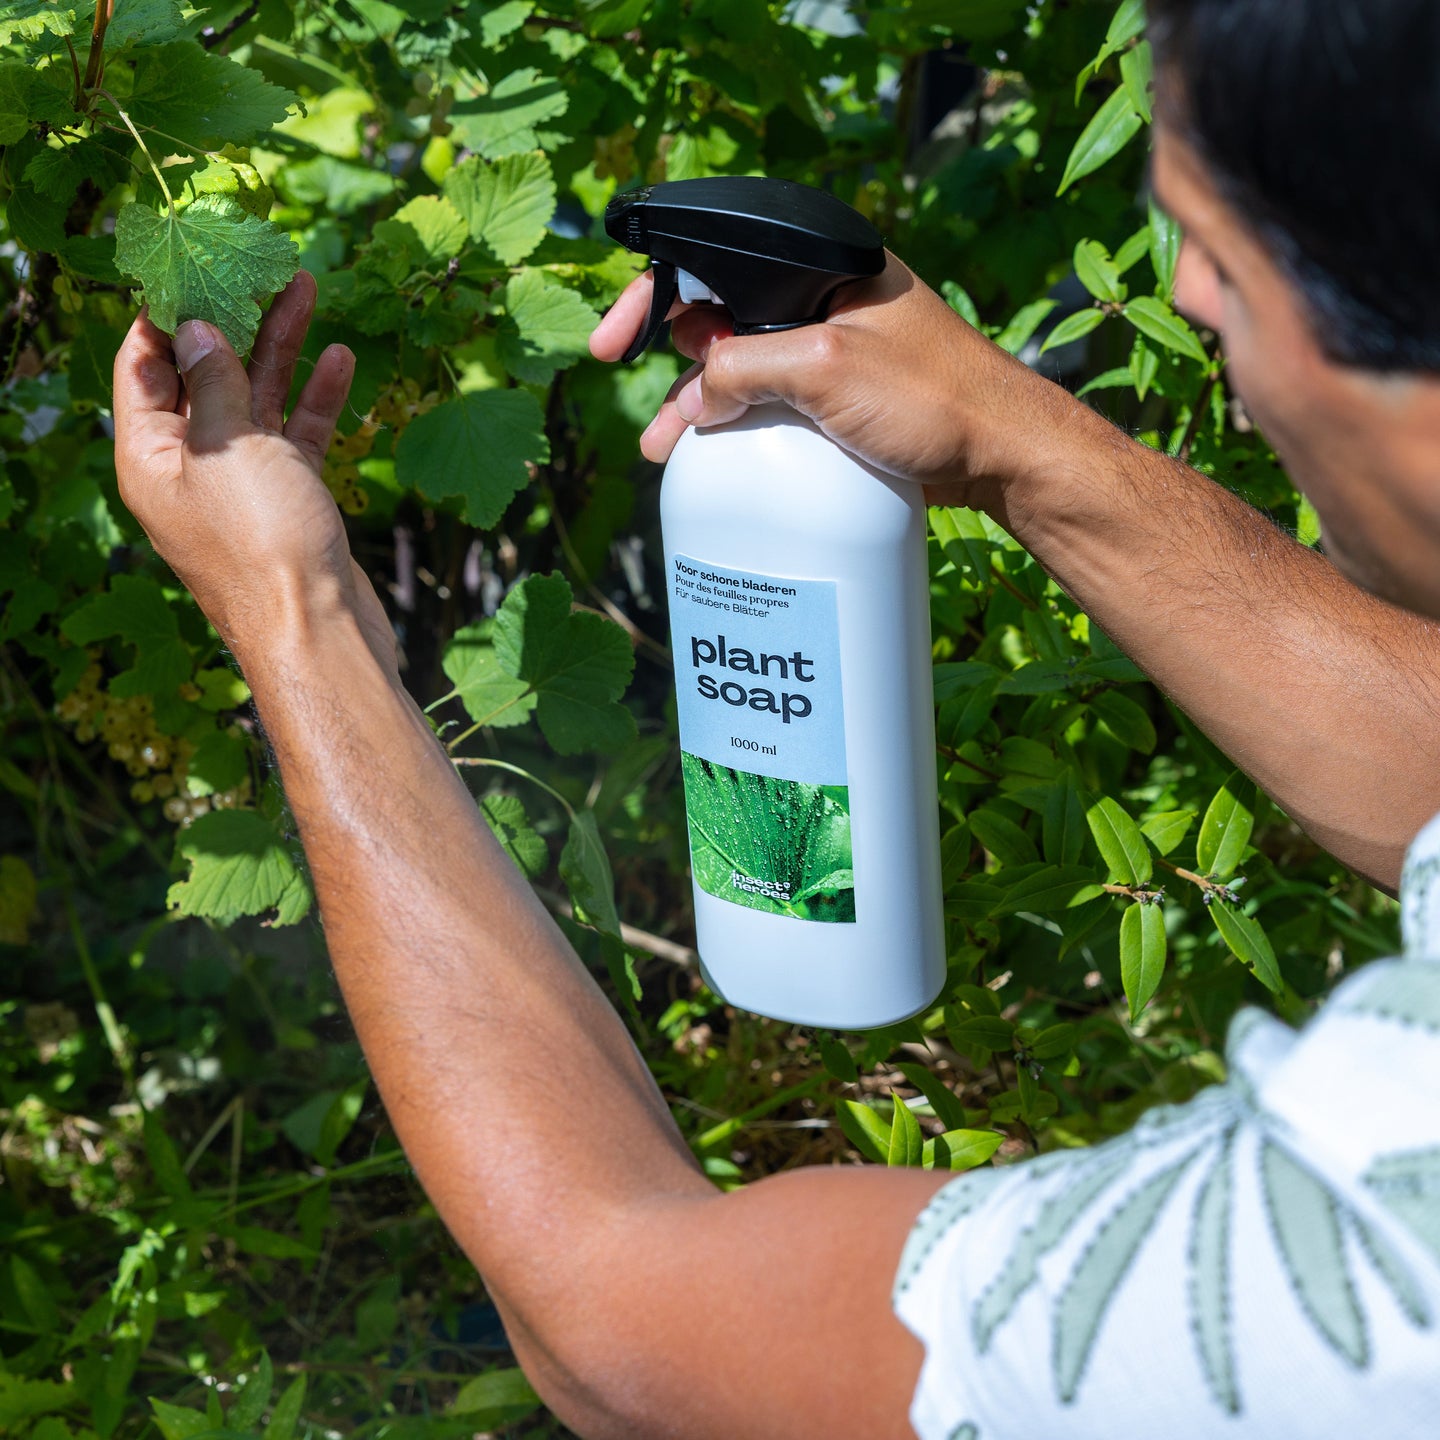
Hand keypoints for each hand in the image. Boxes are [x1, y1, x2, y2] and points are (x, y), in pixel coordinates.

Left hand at [113, 274, 395, 673]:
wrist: (318, 630)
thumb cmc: (261, 542)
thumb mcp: (227, 446)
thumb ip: (212, 380)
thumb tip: (192, 326)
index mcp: (148, 457)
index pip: (142, 365)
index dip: (163, 312)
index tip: (188, 261)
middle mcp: (189, 467)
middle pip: (205, 375)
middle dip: (232, 319)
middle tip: (257, 264)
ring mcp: (242, 484)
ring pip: (256, 399)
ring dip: (280, 347)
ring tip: (304, 288)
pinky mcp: (290, 498)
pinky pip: (297, 436)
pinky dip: (316, 398)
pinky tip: (340, 359)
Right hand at [588, 253, 1078, 508]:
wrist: (1006, 456)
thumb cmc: (936, 399)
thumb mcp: (826, 369)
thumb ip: (746, 367)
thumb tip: (696, 394)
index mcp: (822, 262)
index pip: (715, 259)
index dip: (655, 296)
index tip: (612, 344)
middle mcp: (824, 296)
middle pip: (721, 316)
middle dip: (677, 363)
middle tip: (657, 416)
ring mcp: (834, 348)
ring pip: (743, 366)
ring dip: (701, 405)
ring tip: (669, 451)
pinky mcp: (843, 396)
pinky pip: (774, 401)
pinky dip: (739, 425)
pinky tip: (717, 457)